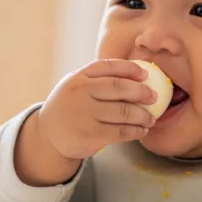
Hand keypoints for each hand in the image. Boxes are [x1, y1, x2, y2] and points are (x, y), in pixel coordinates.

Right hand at [38, 59, 157, 159]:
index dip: (130, 69)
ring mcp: (85, 114)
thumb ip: (98, 79)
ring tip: (150, 119)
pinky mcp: (90, 135)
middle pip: (120, 88)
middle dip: (142, 92)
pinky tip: (141, 131)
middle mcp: (81, 92)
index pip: (109, 66)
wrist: (48, 135)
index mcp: (79, 77)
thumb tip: (137, 75)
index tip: (145, 75)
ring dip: (143, 116)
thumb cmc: (70, 107)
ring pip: (124, 112)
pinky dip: (135, 131)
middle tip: (154, 97)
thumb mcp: (76, 86)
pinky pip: (121, 132)